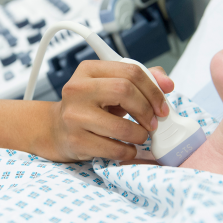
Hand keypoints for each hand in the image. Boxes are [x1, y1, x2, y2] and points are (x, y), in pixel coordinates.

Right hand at [49, 61, 173, 161]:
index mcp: (88, 70)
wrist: (56, 129)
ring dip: (140, 135)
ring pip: (122, 127)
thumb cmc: (90, 107)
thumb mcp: (110, 86)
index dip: (153, 89)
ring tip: (139, 136)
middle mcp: (77, 89)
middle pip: (125, 92)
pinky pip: (114, 149)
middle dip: (147, 111)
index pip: (130, 71)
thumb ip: (139, 79)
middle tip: (153, 122)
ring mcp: (74, 116)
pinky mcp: (76, 141)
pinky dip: (128, 151)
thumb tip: (166, 84)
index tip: (162, 105)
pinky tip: (126, 147)